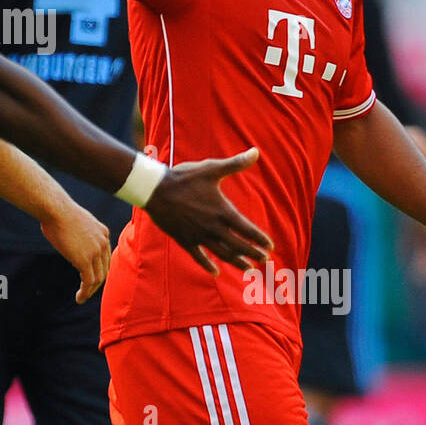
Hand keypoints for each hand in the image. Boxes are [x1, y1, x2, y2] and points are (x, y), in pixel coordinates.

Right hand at [39, 201, 110, 303]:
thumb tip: (69, 237)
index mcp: (103, 232)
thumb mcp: (75, 220)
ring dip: (90, 290)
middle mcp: (103, 242)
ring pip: (98, 278)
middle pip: (104, 269)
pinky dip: (85, 292)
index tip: (91, 276)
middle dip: (97, 282)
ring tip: (82, 297)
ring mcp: (95, 252)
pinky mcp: (85, 261)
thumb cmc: (58, 211)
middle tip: (87, 290)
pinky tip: (79, 298)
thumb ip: (78, 232)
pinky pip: (88, 282)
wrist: (55, 209)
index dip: (99, 268)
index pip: (105, 256)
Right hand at [145, 148, 272, 275]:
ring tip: (248, 269)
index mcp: (222, 211)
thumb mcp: (212, 169)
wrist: (156, 189)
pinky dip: (208, 265)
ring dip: (237, 262)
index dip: (260, 239)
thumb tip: (256, 151)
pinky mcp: (185, 240)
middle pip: (238, 245)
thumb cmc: (185, 178)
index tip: (269, 245)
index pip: (247, 229)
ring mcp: (199, 236)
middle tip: (264, 259)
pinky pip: (199, 257)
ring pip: (222, 254)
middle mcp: (213, 227)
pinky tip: (215, 272)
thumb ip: (235, 164)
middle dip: (253, 253)